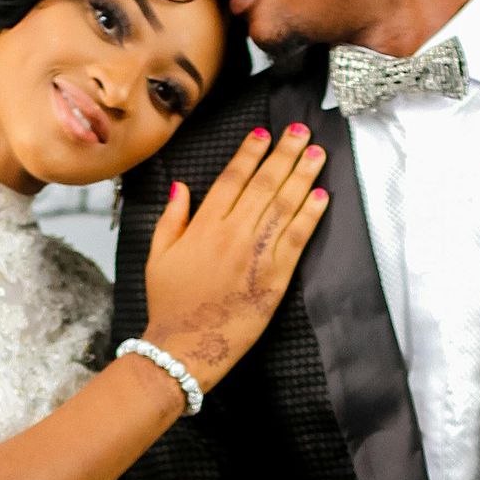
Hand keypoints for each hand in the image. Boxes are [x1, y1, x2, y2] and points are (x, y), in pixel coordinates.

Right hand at [142, 125, 328, 390]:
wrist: (184, 348)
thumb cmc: (169, 305)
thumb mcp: (158, 257)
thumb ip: (171, 218)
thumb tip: (181, 186)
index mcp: (203, 226)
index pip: (232, 179)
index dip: (250, 153)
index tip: (264, 133)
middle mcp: (231, 234)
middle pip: (263, 184)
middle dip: (284, 154)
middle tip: (301, 131)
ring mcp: (255, 255)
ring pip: (283, 205)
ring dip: (303, 175)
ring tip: (317, 152)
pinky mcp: (274, 278)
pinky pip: (296, 239)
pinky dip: (310, 215)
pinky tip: (322, 194)